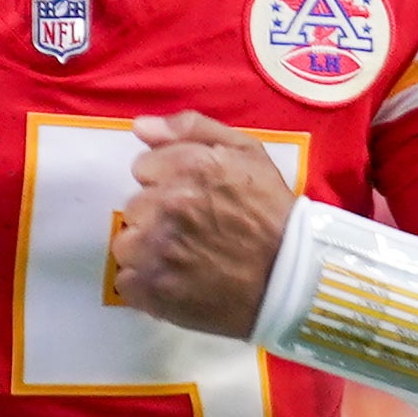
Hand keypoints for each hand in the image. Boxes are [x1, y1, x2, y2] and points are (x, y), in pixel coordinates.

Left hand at [111, 114, 301, 340]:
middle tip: (190, 231)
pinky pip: (127, 283)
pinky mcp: (153, 290)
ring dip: (146, 251)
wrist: (291, 278)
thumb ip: (192, 129)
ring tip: (182, 259)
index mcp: (189, 167)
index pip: (142, 167)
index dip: (165, 182)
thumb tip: (141, 127)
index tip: (188, 198)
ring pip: (126, 244)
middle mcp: (168, 205)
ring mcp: (157, 250)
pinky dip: (145, 286)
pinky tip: (174, 283)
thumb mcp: (247, 152)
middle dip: (156, 215)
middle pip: (134, 206)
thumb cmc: (271, 213)